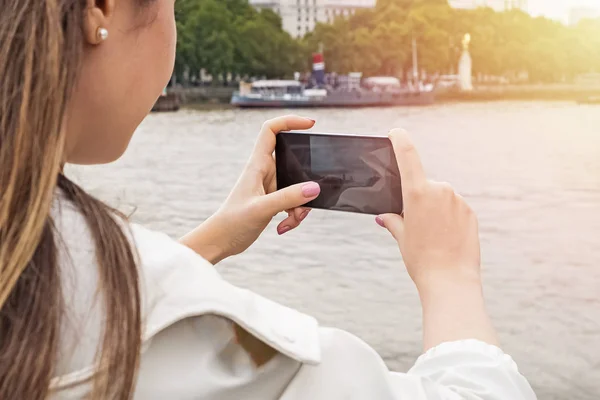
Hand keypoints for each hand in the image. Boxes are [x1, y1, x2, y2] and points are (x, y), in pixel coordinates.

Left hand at [181, 116, 320, 263]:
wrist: (221, 241)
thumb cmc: (232, 222)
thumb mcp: (262, 209)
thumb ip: (288, 197)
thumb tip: (314, 188)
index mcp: (257, 165)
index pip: (272, 130)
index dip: (290, 122)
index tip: (310, 125)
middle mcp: (265, 172)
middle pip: (294, 161)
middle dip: (306, 179)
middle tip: (311, 195)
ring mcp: (270, 187)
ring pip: (297, 186)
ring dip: (301, 204)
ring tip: (293, 218)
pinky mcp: (273, 201)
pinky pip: (294, 201)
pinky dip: (294, 214)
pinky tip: (283, 226)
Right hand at [376, 129, 480, 289]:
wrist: (451, 281)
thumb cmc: (422, 260)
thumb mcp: (402, 238)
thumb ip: (393, 220)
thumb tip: (385, 216)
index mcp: (417, 193)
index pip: (408, 156)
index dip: (400, 140)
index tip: (396, 133)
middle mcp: (440, 190)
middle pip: (424, 185)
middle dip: (417, 198)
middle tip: (415, 224)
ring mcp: (457, 201)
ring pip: (440, 197)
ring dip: (434, 209)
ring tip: (432, 236)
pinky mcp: (470, 212)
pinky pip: (454, 208)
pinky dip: (448, 218)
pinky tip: (445, 238)